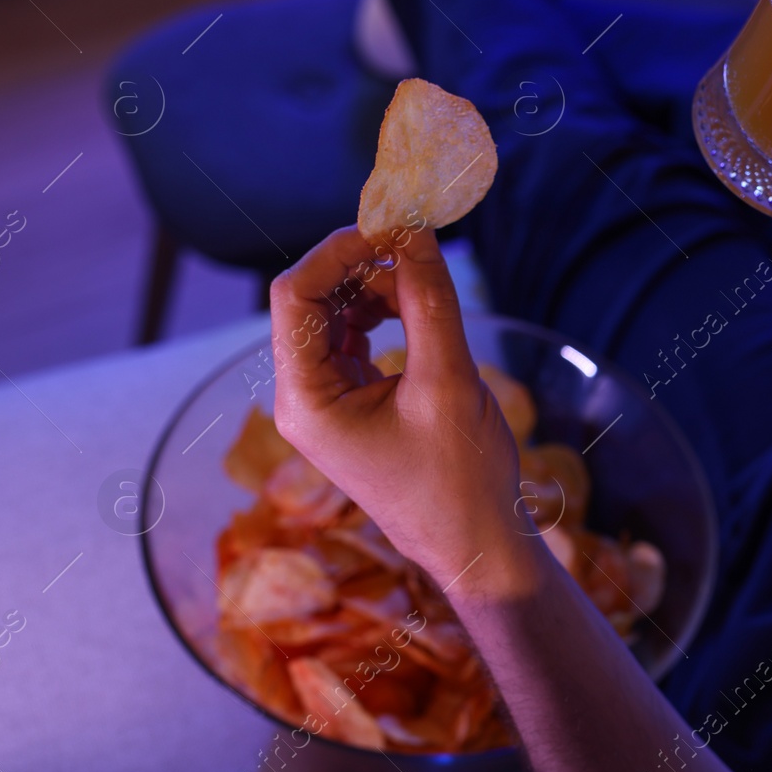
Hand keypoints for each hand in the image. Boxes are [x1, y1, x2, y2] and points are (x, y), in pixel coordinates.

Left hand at [268, 226, 532, 599]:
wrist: (477, 544)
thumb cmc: (461, 477)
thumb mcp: (448, 380)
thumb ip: (428, 301)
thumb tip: (415, 231)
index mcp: (305, 401)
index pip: (294, 296)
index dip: (338, 251)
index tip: (392, 227)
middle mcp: (303, 399)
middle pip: (311, 301)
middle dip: (360, 264)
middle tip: (417, 242)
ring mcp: (325, 402)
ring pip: (335, 314)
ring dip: (376, 286)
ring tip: (428, 282)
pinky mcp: (352, 403)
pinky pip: (355, 338)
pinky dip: (386, 312)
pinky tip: (421, 308)